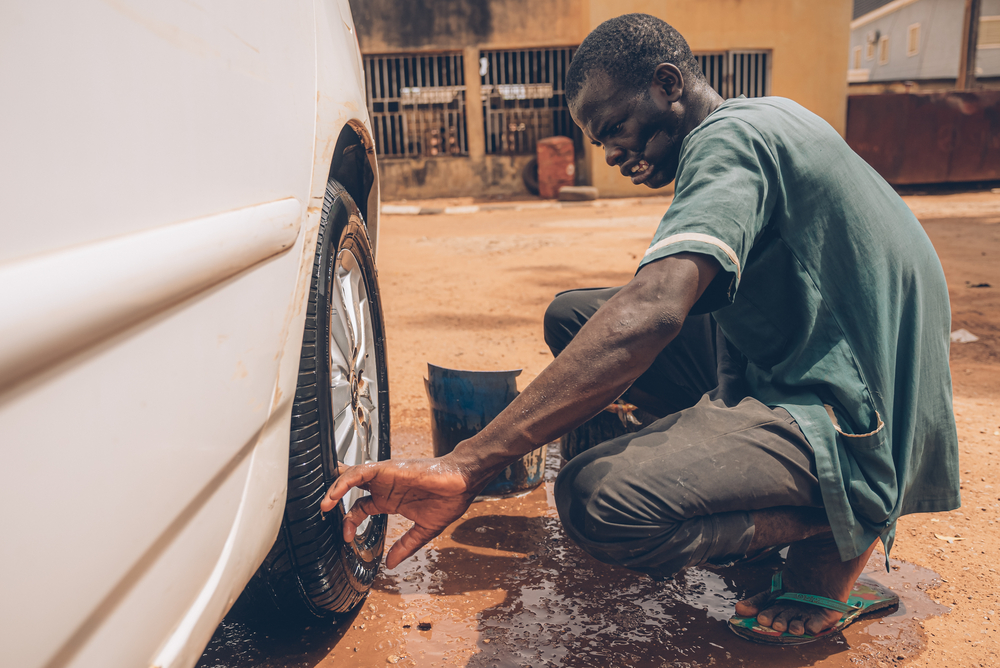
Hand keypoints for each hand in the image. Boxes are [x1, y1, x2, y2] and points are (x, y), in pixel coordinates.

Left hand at [320, 456, 476, 568]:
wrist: (463, 482)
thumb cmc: (449, 500)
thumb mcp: (424, 530)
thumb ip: (406, 545)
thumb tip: (391, 564)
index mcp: (391, 500)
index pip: (361, 508)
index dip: (350, 522)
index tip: (346, 538)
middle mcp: (385, 487)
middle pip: (350, 489)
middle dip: (334, 500)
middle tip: (322, 514)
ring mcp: (386, 476)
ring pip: (351, 477)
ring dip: (334, 489)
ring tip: (324, 505)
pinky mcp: (388, 468)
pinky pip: (360, 471)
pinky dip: (345, 481)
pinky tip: (336, 493)